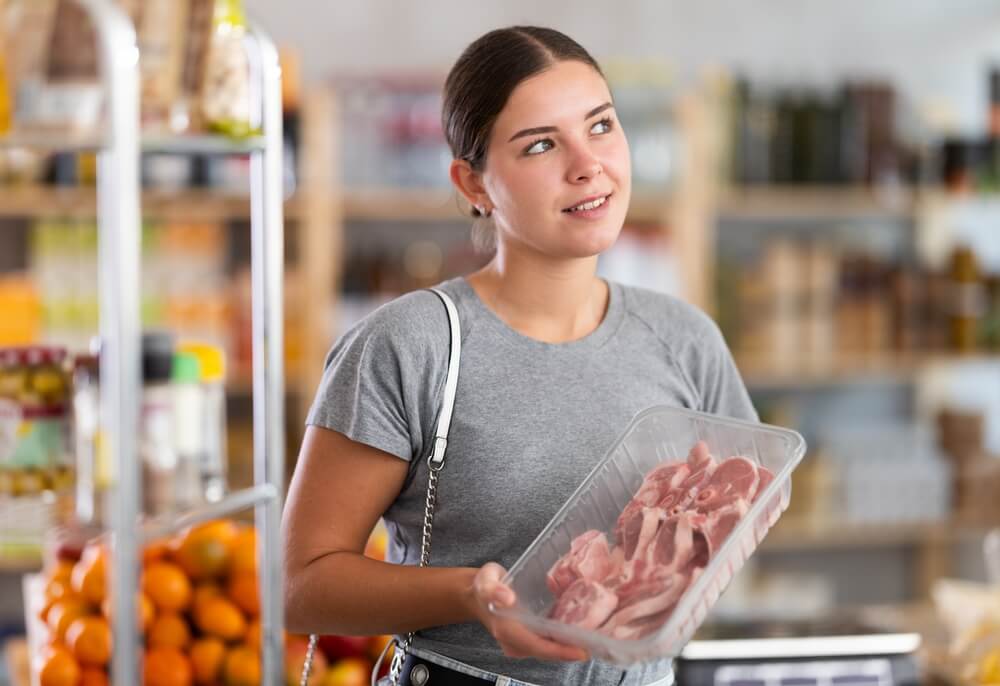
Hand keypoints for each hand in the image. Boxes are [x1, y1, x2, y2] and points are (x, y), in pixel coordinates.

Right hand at [467, 562, 589, 661]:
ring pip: (550, 650)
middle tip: (599, 644)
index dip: (560, 651)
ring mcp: (522, 644)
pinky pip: (549, 643)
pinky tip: (582, 632)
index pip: (537, 646)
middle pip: (548, 652)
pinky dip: (565, 640)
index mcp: (507, 631)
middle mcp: (515, 643)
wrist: (477, 595)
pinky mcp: (529, 640)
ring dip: (571, 647)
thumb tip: (507, 598)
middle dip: (572, 651)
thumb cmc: (483, 586)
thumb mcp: (485, 581)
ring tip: (595, 638)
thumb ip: (493, 588)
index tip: (583, 651)